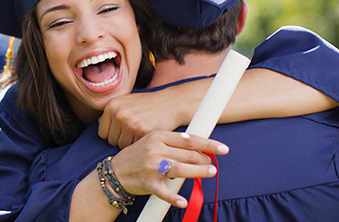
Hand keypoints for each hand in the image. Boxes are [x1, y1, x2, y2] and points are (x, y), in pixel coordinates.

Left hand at [98, 81, 209, 148]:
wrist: (171, 103)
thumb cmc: (148, 104)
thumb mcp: (127, 102)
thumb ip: (112, 112)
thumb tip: (98, 123)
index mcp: (111, 106)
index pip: (102, 132)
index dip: (114, 134)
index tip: (124, 132)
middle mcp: (118, 113)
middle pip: (111, 141)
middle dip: (122, 140)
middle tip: (134, 132)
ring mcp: (130, 122)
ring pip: (122, 146)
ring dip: (131, 143)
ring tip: (141, 133)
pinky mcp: (142, 131)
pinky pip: (134, 147)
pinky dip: (140, 144)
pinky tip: (147, 135)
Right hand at [109, 130, 228, 207]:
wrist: (115, 172)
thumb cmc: (138, 155)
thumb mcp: (152, 141)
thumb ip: (173, 142)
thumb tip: (199, 145)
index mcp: (158, 136)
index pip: (188, 140)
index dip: (208, 144)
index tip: (223, 148)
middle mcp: (155, 149)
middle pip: (188, 155)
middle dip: (205, 160)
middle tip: (213, 164)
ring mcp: (152, 167)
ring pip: (181, 170)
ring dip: (199, 172)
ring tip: (210, 172)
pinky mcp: (148, 183)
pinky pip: (165, 192)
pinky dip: (175, 198)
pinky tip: (183, 202)